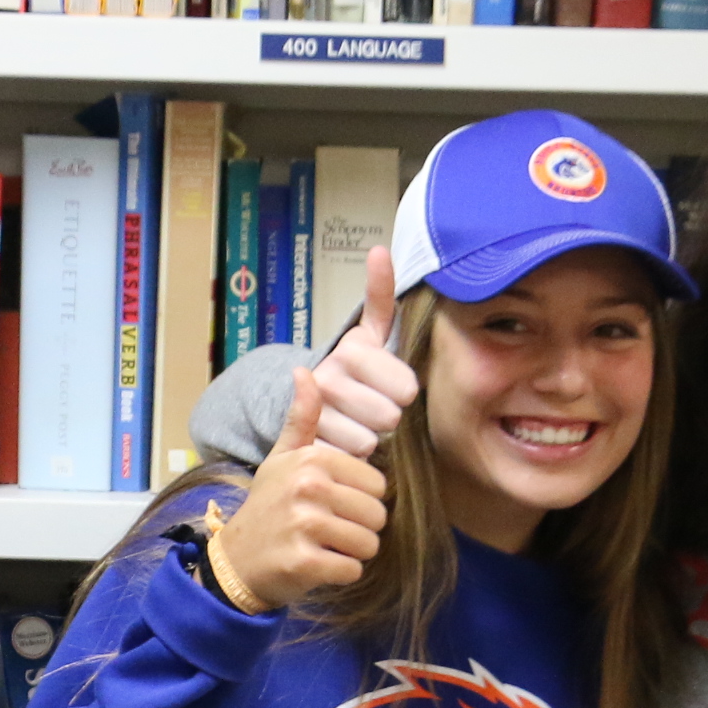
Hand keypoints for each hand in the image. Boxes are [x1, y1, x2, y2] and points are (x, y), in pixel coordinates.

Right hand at [209, 366, 391, 608]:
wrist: (235, 561)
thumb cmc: (267, 507)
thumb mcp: (281, 458)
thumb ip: (302, 419)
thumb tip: (306, 370)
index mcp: (311, 460)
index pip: (376, 484)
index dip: (361, 500)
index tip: (333, 506)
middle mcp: (308, 487)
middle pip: (376, 515)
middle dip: (360, 529)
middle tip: (330, 532)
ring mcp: (305, 526)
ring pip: (369, 544)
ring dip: (353, 553)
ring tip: (325, 547)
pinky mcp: (305, 563)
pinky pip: (352, 570)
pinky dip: (341, 574)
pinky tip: (318, 566)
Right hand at [302, 245, 418, 457]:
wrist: (301, 399)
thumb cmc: (351, 368)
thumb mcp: (367, 332)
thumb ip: (379, 296)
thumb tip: (380, 249)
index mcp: (351, 350)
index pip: (406, 387)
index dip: (404, 391)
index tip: (390, 386)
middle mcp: (328, 378)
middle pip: (390, 416)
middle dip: (387, 416)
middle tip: (373, 408)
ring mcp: (315, 412)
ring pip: (370, 440)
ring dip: (369, 437)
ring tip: (357, 423)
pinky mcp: (306, 443)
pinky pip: (350, 458)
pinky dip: (352, 457)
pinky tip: (343, 441)